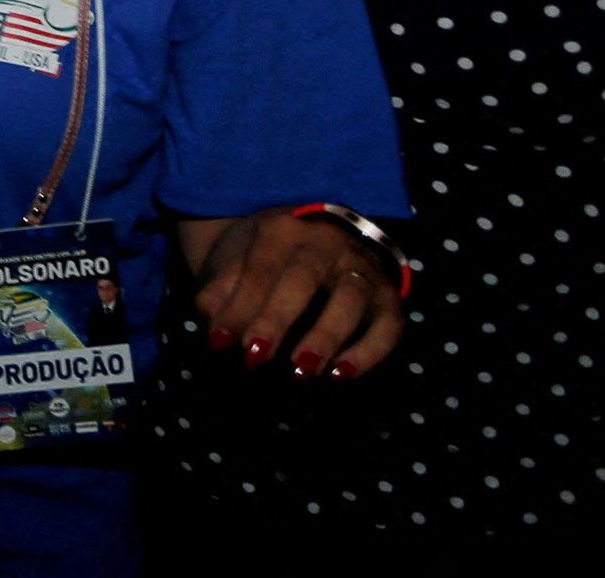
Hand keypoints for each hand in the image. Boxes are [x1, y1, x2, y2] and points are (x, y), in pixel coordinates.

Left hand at [186, 207, 405, 379]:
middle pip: (304, 278)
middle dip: (277, 319)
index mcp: (282, 231)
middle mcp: (327, 242)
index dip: (239, 306)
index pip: (260, 268)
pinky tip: (342, 374)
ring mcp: (363, 267)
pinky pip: (389, 325)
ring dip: (326, 335)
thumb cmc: (267, 260)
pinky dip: (369, 351)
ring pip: (350, 298)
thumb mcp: (236, 264)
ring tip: (301, 370)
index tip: (219, 342)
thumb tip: (214, 326)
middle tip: (255, 357)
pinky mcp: (390, 297)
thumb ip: (220, 293)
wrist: (319, 240)